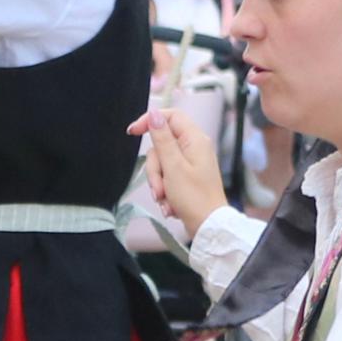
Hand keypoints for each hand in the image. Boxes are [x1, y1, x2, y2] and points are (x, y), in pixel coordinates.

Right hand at [137, 104, 225, 231]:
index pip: (170, 116)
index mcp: (195, 139)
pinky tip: (170, 205)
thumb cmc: (194, 198)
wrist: (209, 226)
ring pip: (162, 163)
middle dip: (155, 169)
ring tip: (165, 200)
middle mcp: (194, 147)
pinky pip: (168, 176)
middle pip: (161, 145)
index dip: (150, 121)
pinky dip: (165, 190)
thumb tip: (154, 114)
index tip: (132, 133)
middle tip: (158, 188)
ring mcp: (191, 163)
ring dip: (158, 183)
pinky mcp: (187, 176)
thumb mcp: (173, 167)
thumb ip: (162, 139)